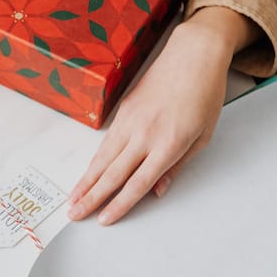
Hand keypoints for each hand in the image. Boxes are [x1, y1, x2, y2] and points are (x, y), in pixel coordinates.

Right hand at [68, 7, 256, 224]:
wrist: (193, 57)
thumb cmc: (204, 96)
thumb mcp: (202, 138)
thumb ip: (177, 167)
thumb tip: (157, 191)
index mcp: (168, 145)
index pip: (137, 184)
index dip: (119, 205)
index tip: (104, 220)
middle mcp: (144, 135)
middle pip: (112, 174)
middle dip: (91, 198)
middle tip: (74, 214)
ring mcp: (130, 121)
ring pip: (102, 159)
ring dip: (85, 181)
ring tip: (72, 198)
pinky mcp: (122, 111)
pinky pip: (105, 143)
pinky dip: (93, 161)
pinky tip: (86, 173)